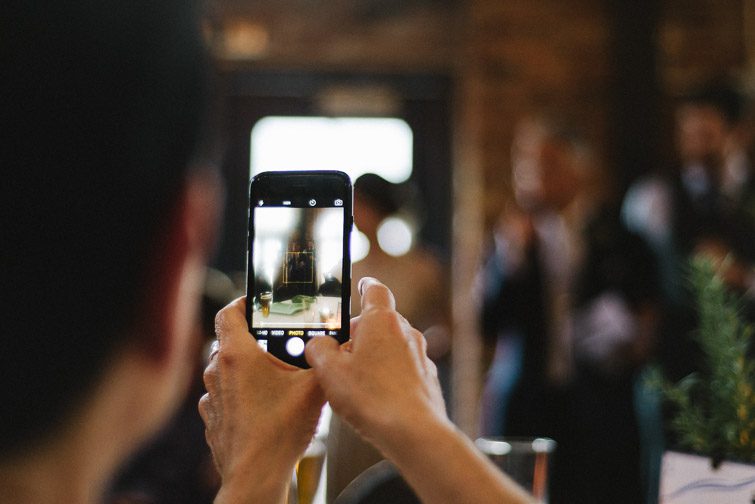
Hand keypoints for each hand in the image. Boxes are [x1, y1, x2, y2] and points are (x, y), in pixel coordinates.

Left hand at [199, 297, 324, 502]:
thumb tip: (337, 347)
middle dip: (254, 339)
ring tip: (274, 377)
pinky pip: (223, 394)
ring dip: (246, 367)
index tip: (258, 304)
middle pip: (230, 340)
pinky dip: (239, 392)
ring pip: (226, 368)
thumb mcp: (313, 388)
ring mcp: (210, 396)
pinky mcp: (212, 417)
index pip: (228, 311)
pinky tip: (263, 403)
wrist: (256, 476)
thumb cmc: (279, 432)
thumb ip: (324, 361)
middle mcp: (216, 371)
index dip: (244, 302)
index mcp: (236, 354)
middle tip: (278, 344)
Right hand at [305, 277, 447, 451]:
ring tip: (356, 378)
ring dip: (376, 355)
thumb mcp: (329, 372)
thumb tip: (317, 345)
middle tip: (341, 351)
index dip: (366, 286)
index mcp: (382, 321)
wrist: (414, 432)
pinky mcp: (427, 380)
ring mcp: (420, 356)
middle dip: (361, 332)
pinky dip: (390, 375)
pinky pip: (404, 369)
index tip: (363, 284)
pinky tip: (376, 396)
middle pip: (381, 322)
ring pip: (393, 346)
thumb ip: (318, 350)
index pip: (375, 290)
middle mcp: (405, 333)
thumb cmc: (373, 398)